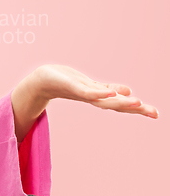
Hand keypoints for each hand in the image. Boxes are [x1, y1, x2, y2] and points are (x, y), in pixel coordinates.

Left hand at [33, 64, 158, 118]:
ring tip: (138, 103)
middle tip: (154, 113)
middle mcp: (92, 98)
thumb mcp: (89, 85)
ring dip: (120, 103)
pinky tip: (110, 92)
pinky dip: (98, 93)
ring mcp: (82, 93)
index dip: (137, 109)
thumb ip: (105, 89)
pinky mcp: (71, 87)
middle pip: (115, 105)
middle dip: (135, 109)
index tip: (156, 114)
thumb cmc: (65, 82)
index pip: (120, 104)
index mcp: (97, 97)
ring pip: (104, 100)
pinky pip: (86, 91)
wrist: (41, 81)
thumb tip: (127, 92)